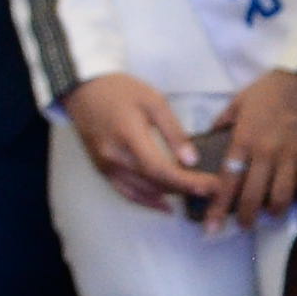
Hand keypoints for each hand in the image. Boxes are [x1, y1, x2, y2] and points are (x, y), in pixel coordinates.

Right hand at [63, 74, 226, 213]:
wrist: (84, 92)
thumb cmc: (121, 91)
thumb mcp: (154, 102)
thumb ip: (173, 132)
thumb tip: (191, 160)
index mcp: (128, 137)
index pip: (160, 169)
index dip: (186, 182)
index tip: (211, 186)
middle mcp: (114, 158)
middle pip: (153, 183)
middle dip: (184, 189)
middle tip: (212, 191)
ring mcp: (106, 166)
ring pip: (140, 192)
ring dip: (169, 196)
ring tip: (195, 195)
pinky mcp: (102, 169)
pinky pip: (125, 191)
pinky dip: (146, 200)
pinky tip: (164, 204)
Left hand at [213, 70, 296, 228]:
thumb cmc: (268, 90)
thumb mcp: (237, 103)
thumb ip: (222, 123)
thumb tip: (210, 137)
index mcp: (244, 141)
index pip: (227, 181)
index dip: (218, 207)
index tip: (211, 227)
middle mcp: (266, 152)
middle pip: (253, 195)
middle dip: (246, 217)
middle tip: (243, 226)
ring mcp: (291, 155)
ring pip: (282, 195)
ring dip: (274, 211)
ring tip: (270, 215)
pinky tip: (296, 199)